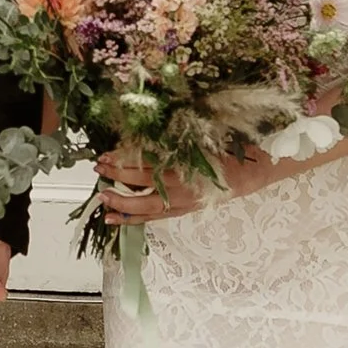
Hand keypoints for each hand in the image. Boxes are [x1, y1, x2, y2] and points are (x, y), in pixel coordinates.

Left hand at [93, 149, 241, 225]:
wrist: (248, 173)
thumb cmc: (224, 150)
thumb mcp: (200, 138)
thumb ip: (175, 138)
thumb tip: (145, 128)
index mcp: (187, 164)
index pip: (150, 163)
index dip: (126, 159)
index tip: (107, 154)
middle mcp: (183, 186)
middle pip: (144, 184)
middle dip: (118, 177)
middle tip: (99, 169)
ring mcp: (182, 202)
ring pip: (147, 207)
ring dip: (122, 203)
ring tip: (101, 199)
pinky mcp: (183, 211)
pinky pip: (155, 217)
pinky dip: (134, 218)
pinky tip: (115, 218)